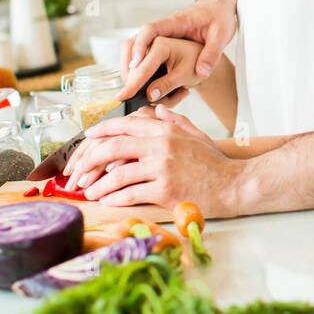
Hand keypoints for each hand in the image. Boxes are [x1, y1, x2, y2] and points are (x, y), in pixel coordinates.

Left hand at [62, 105, 240, 215]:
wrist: (235, 184)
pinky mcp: (165, 190)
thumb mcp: (195, 135)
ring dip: (98, 184)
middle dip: (88, 160)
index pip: (124, 125)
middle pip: (112, 148)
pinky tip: (107, 201)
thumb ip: (175, 121)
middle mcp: (161, 145)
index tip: (86, 138)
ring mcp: (163, 167)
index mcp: (166, 130)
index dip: (100, 131)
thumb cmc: (215, 163)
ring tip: (89, 191)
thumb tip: (157, 111)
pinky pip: (130, 194)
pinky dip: (114, 198)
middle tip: (77, 172)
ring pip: (117, 174)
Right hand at [120, 0, 236, 98]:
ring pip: (135, 47)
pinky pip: (143, 52)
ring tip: (132, 86)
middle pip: (135, 40)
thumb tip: (202, 73)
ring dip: (130, 65)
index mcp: (175, 22)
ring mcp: (160, 35)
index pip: (150, 31)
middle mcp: (163, 28)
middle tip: (129, 84)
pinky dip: (138, 66)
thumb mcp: (221, 35)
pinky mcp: (161, 42)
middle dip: (129, 62)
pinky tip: (141, 82)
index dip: (140, 47)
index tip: (136, 65)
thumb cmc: (219, 17)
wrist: (219, 7)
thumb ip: (212, 53)